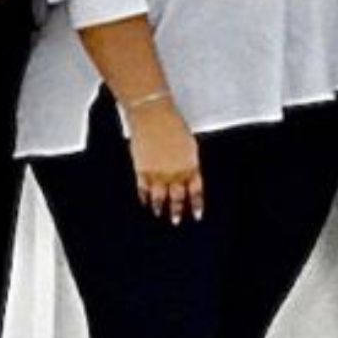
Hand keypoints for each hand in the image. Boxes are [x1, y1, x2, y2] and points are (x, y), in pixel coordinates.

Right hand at [128, 100, 204, 223]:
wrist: (154, 117)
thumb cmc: (173, 125)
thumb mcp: (189, 145)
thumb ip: (189, 162)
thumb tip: (188, 174)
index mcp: (190, 166)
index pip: (195, 191)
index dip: (195, 205)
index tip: (196, 215)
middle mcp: (175, 173)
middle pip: (177, 198)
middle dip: (176, 211)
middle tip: (175, 221)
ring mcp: (157, 173)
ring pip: (159, 197)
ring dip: (159, 207)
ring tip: (158, 213)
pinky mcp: (141, 170)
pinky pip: (142, 189)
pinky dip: (144, 197)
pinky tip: (144, 202)